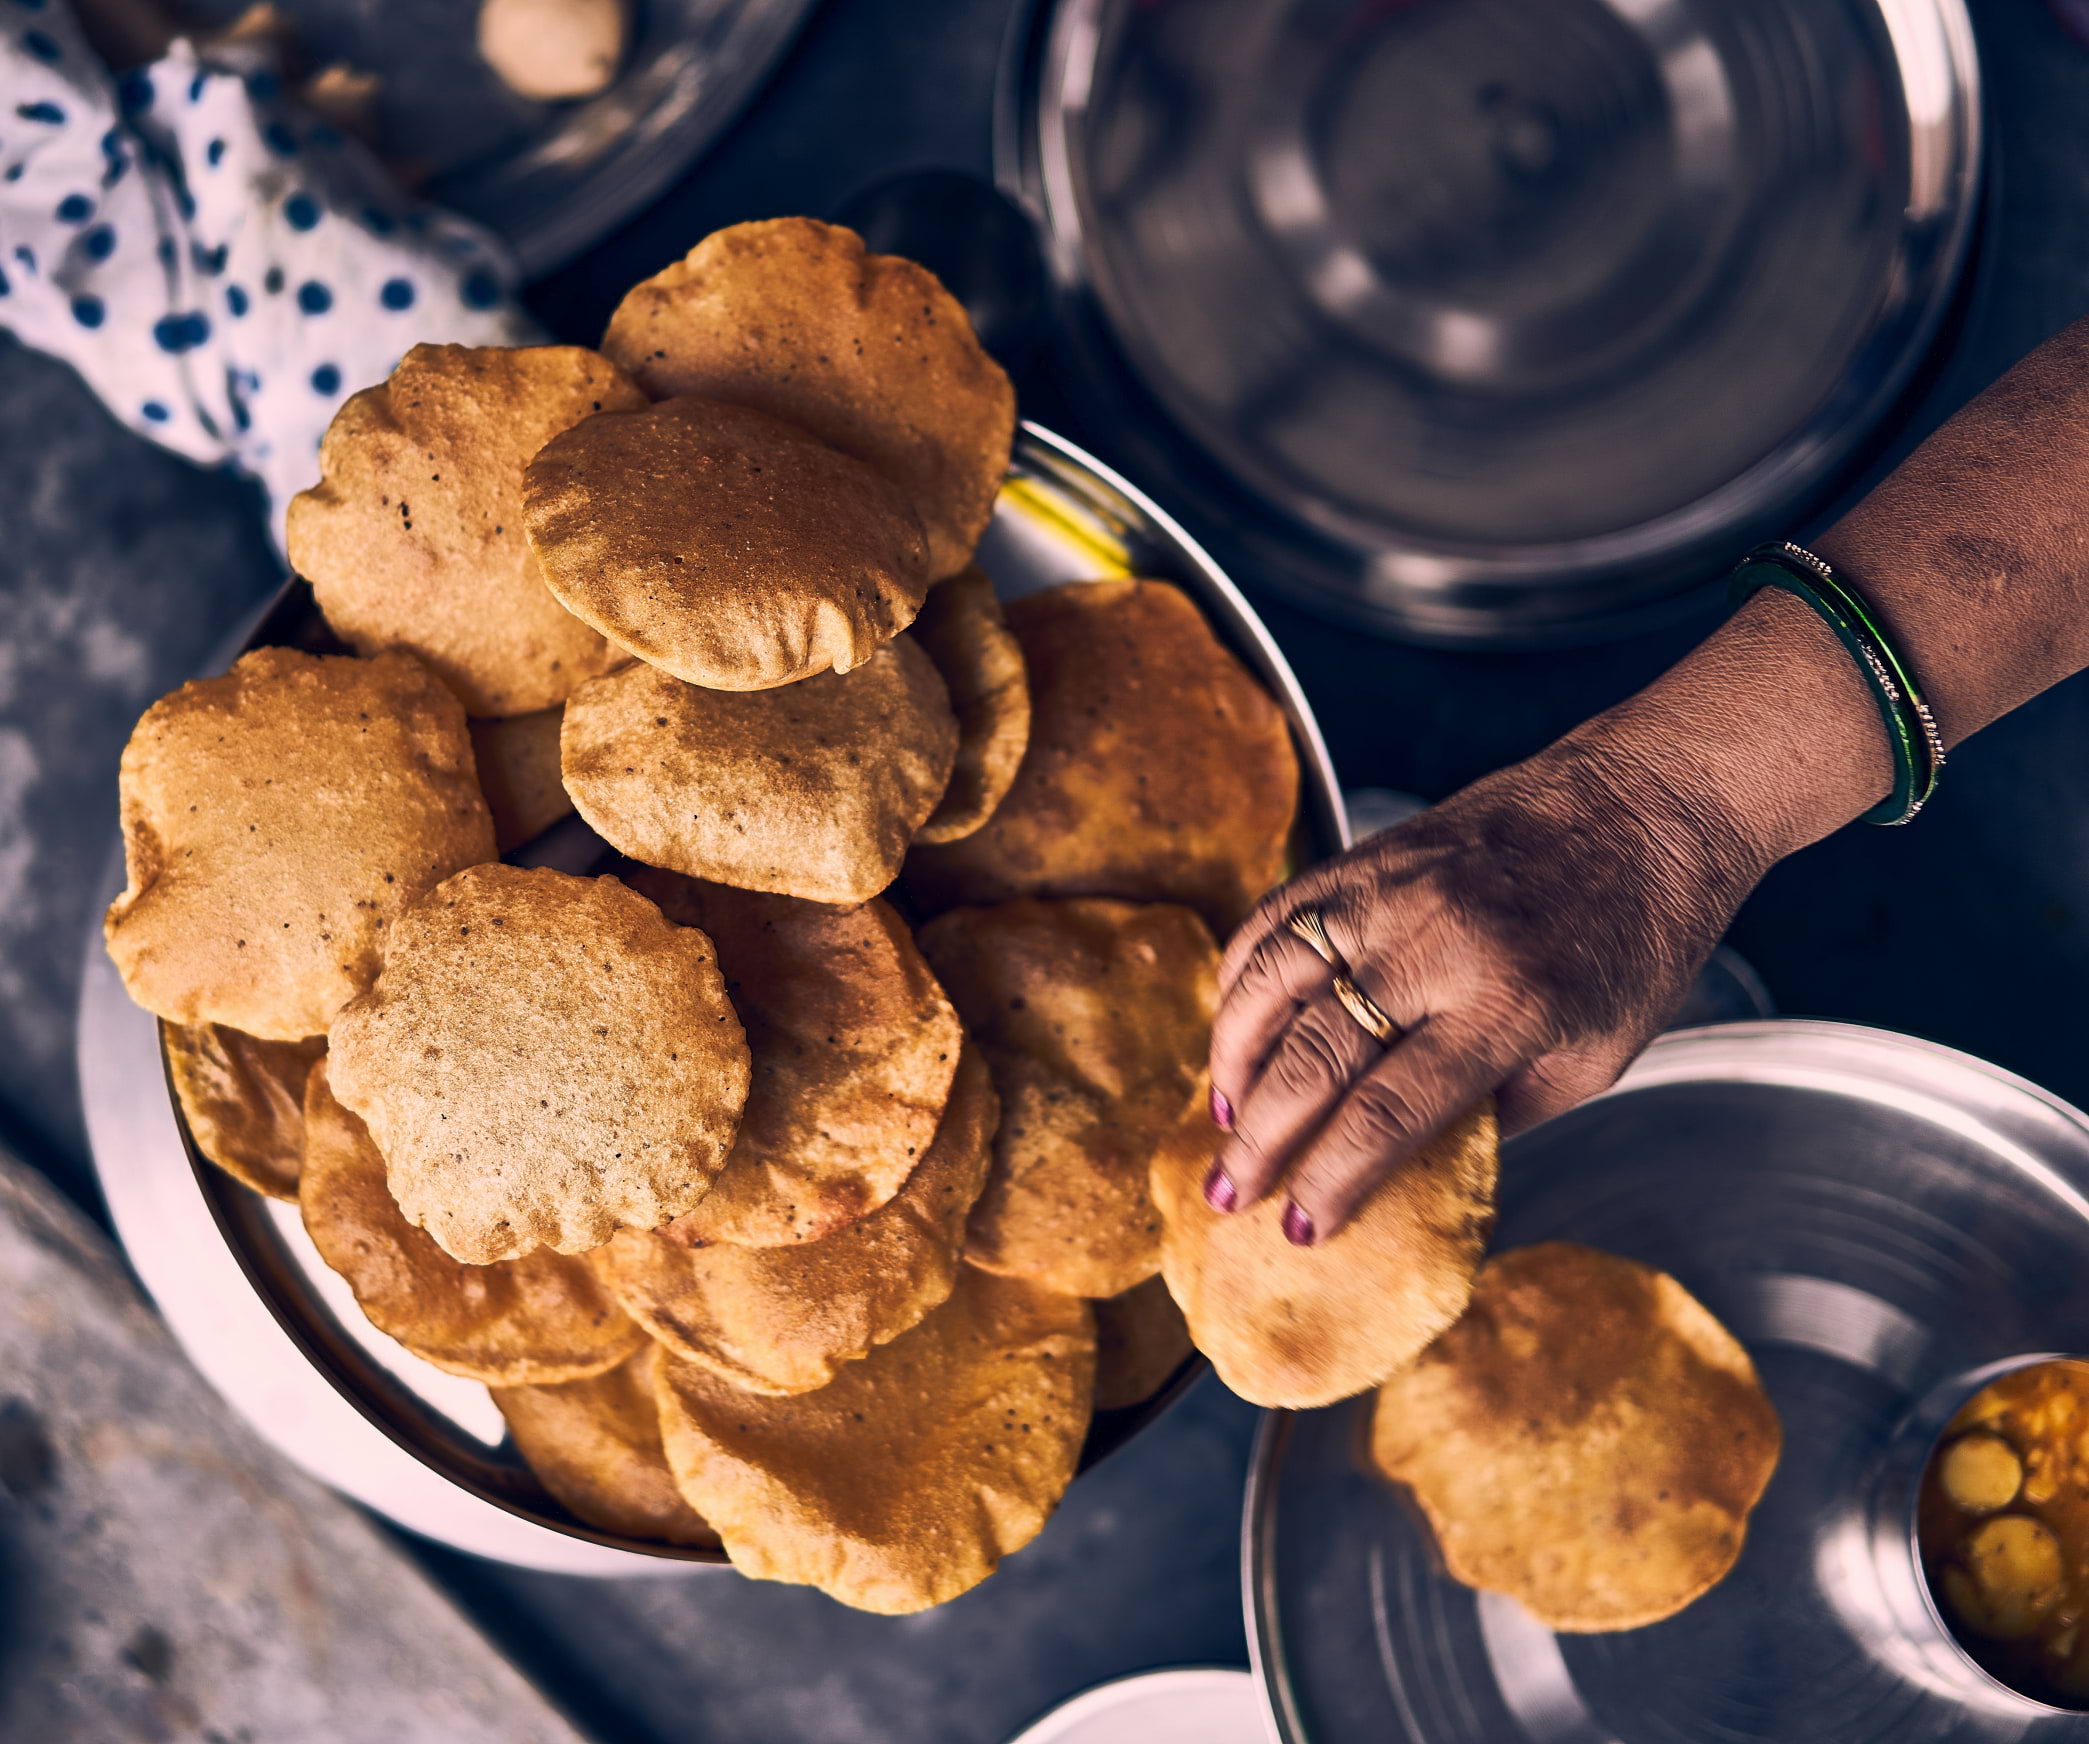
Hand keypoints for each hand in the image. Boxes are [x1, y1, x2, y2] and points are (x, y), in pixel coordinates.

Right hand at [1206, 733, 1775, 1243]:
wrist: (1648, 801)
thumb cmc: (1637, 939)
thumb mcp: (1597, 1054)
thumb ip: (1499, 1108)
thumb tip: (1407, 1161)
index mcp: (1510, 1006)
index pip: (1390, 1112)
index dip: (1331, 1178)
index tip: (1299, 1228)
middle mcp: (1437, 944)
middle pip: (1316, 1056)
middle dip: (1259, 1138)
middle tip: (1225, 1192)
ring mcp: (1393, 891)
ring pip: (1273, 978)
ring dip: (1233, 1057)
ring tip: (1224, 1113)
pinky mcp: (1370, 856)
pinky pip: (1278, 915)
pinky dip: (1241, 974)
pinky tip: (1235, 1024)